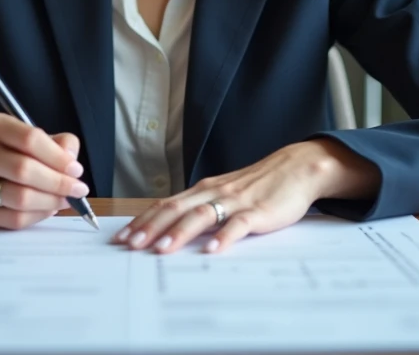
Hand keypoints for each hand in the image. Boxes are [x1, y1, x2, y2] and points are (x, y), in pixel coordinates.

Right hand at [0, 114, 90, 229]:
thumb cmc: (7, 152)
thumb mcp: (30, 136)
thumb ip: (58, 143)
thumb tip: (71, 161)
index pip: (29, 139)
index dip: (57, 157)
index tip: (76, 169)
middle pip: (24, 170)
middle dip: (58, 182)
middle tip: (77, 188)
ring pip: (20, 197)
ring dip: (51, 201)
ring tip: (64, 199)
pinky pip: (14, 219)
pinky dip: (38, 215)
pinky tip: (47, 208)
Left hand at [113, 139, 379, 254]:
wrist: (296, 168)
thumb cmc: (259, 185)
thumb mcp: (225, 194)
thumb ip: (202, 208)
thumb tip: (172, 228)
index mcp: (203, 190)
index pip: (166, 204)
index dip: (144, 220)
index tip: (123, 236)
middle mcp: (214, 193)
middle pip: (176, 209)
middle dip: (151, 227)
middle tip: (130, 244)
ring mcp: (235, 201)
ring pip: (200, 216)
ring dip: (179, 232)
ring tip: (161, 249)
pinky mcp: (257, 212)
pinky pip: (237, 225)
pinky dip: (223, 237)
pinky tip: (211, 249)